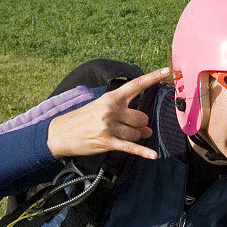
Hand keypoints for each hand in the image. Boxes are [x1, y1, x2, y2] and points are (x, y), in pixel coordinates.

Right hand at [46, 67, 171, 159]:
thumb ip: (127, 116)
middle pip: (142, 118)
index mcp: (111, 98)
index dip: (152, 77)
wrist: (59, 133)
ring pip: (137, 134)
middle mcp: (111, 110)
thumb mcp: (102, 110)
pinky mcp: (108, 142)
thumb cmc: (83, 120)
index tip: (167, 70)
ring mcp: (109, 126)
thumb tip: (148, 130)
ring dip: (134, 138)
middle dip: (139, 126)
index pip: (136, 85)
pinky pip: (131, 147)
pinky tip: (153, 156)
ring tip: (119, 136)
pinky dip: (143, 152)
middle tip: (128, 128)